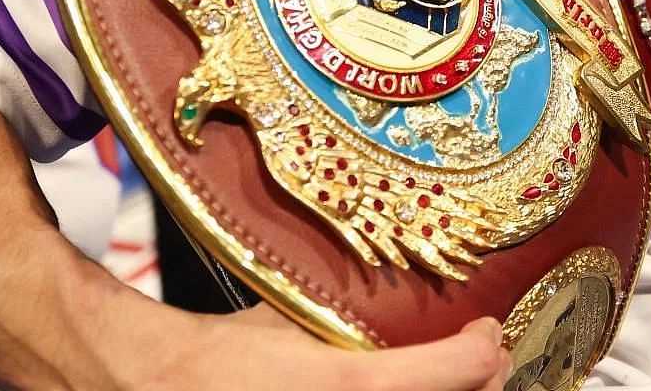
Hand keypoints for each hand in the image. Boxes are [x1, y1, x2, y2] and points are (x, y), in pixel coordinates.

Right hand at [154, 309, 511, 389]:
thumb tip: (395, 270)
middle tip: (485, 359)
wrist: (165, 387)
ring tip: (459, 380)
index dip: (481, 350)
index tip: (485, 334)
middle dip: (481, 383)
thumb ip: (346, 302)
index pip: (453, 371)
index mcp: (348, 383)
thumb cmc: (225, 354)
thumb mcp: (294, 310)